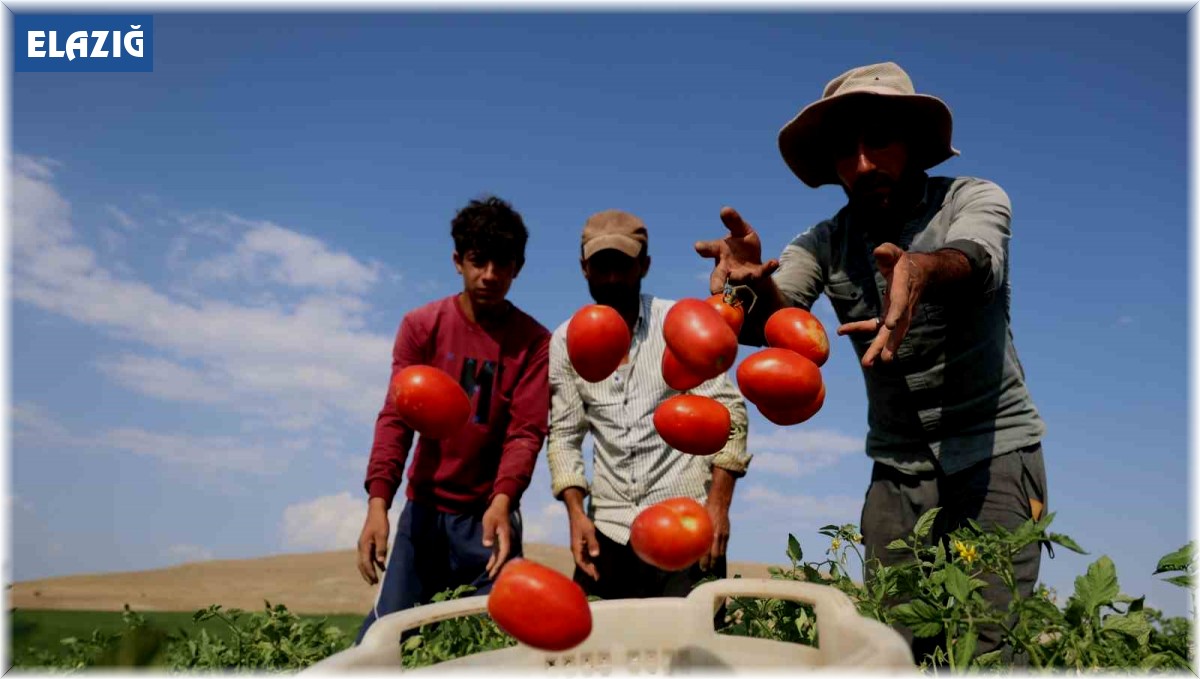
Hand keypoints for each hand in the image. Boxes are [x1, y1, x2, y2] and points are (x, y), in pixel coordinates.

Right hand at [356, 499, 390, 584]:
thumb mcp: (383, 535)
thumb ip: (381, 549)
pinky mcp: (367, 543)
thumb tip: (380, 562)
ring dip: (369, 570)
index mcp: (364, 545)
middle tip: (372, 583)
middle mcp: (361, 547)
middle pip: (362, 564)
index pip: (365, 563)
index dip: (370, 572)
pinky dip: (372, 563)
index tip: (374, 580)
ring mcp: (363, 545)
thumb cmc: (380, 522)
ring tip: (374, 579)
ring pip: (364, 561)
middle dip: (367, 574)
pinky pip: (368, 556)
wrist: (376, 511)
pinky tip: (380, 566)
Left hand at [482, 494, 512, 578]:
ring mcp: (503, 540)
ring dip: (495, 564)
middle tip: (491, 577)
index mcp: (505, 537)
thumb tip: (488, 546)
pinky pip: (498, 552)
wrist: (500, 505)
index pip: (504, 552)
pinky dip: (494, 559)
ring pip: (500, 555)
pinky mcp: (499, 539)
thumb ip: (488, 533)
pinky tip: (489, 564)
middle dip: (497, 567)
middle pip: (503, 556)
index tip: (494, 570)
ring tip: (490, 574)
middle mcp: (505, 540)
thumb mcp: (488, 522)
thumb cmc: (494, 513)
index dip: (499, 562)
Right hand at [568, 511, 600, 580]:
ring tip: (597, 572)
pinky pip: (585, 554)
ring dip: (590, 565)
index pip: (580, 562)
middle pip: (582, 562)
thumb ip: (592, 543)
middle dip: (589, 570)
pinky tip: (595, 561)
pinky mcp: (580, 543)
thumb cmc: (582, 522)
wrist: (576, 514)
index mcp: (576, 548)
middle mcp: (576, 549)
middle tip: (598, 578)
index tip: (594, 576)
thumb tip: (595, 555)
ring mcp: (578, 546)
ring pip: (583, 559)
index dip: (587, 570)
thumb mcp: (589, 532)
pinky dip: (590, 559)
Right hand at [695, 207, 779, 295]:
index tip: (698, 246)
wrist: (752, 258)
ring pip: (738, 280)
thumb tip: (725, 209)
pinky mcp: (754, 276)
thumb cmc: (740, 242)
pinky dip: (767, 268)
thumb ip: (733, 221)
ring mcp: (739, 274)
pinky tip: (774, 262)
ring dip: (743, 278)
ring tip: (749, 276)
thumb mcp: (739, 229)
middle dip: (716, 284)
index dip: (703, 248)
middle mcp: (725, 266)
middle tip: (715, 290)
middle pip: (717, 277)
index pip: (709, 249)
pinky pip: (761, 273)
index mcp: (718, 251)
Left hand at [700, 500, 729, 570]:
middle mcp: (718, 536)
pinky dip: (720, 553)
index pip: (708, 551)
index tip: (701, 567)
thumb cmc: (705, 510)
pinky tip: (716, 557)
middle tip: (705, 570)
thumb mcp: (699, 518)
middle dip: (711, 564)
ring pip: (721, 552)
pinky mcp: (727, 534)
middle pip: (716, 554)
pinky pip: (724, 547)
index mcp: (711, 533)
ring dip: (717, 561)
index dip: (705, 561)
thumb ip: (694, 529)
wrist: (719, 504)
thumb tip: (684, 537)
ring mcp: (724, 535)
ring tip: (712, 567)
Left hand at [836, 243, 928, 366]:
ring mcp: (899, 314)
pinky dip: (862, 330)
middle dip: (889, 344)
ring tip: (868, 363)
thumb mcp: (896, 252)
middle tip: (882, 360)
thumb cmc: (903, 261)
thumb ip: (888, 252)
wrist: (921, 273)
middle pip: (897, 328)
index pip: (900, 303)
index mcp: (903, 288)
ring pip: (890, 334)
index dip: (896, 313)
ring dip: (879, 348)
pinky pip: (877, 327)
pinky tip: (843, 330)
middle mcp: (903, 306)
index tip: (890, 324)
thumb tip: (878, 251)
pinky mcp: (891, 317)